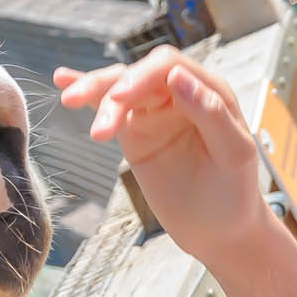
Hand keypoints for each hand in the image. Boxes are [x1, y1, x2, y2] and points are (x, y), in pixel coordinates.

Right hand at [55, 45, 267, 265]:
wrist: (218, 231)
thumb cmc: (233, 193)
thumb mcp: (233, 154)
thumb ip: (211, 112)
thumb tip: (177, 76)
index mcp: (208, 91)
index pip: (168, 66)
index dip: (142, 76)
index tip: (121, 98)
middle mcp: (178, 94)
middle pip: (136, 74)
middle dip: (113, 89)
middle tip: (103, 125)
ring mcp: (153, 112)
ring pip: (118, 88)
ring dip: (93, 90)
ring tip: (70, 101)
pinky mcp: (134, 132)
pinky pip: (108, 106)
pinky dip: (88, 93)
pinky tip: (62, 80)